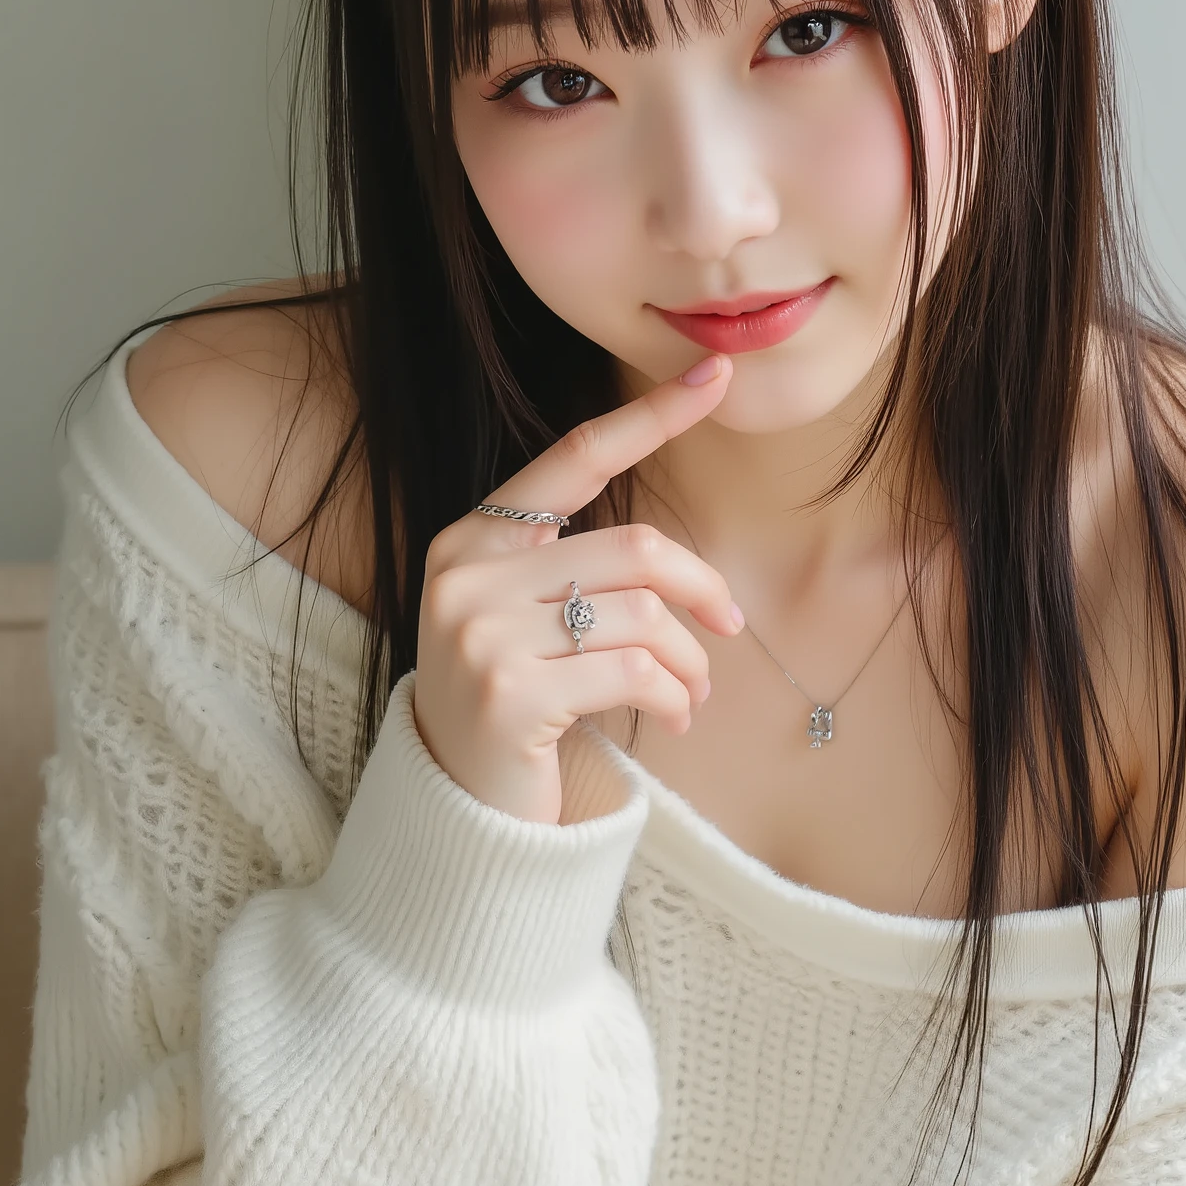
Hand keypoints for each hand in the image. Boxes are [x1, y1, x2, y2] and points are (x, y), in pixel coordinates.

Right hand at [412, 358, 742, 823]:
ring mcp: (481, 634)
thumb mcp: (525, 620)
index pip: (573, 460)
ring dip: (689, 660)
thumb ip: (572, 569)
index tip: (714, 377)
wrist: (458, 808)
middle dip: (700, 588)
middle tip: (728, 627)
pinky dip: (673, 696)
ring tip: (693, 692)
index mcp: (470, 539)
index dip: (648, 418)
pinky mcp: (509, 694)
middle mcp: (466, 575)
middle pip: (633, 548)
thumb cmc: (512, 704)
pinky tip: (675, 717)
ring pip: (642, 616)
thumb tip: (678, 563)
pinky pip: (633, 673)